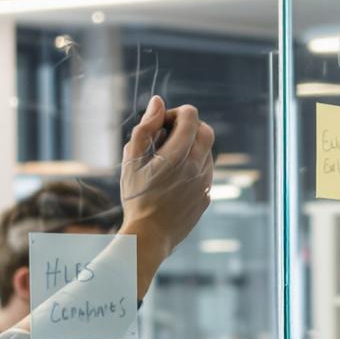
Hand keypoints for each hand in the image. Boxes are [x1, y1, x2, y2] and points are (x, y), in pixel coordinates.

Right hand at [118, 95, 214, 259]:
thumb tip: (159, 101)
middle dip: (188, 128)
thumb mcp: (132, 159)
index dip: (175, 113)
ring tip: (166, 163)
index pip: (191, 116)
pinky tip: (173, 180)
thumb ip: (146, 127)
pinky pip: (206, 171)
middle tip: (166, 139)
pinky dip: (193, 166)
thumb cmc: (136, 197)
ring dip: (191, 148)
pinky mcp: (207, 195)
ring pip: (207, 152)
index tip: (161, 126)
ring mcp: (206, 183)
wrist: (149, 236)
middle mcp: (198, 167)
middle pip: (205, 130)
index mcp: (179, 155)